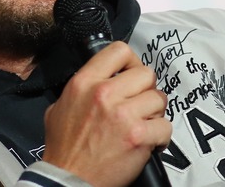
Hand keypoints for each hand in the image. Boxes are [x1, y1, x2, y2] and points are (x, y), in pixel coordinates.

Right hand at [43, 41, 170, 186]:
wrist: (68, 179)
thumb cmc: (64, 148)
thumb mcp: (59, 107)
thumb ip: (81, 87)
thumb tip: (99, 77)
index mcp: (85, 82)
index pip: (119, 50)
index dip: (131, 61)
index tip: (131, 73)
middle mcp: (104, 93)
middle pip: (146, 74)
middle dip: (146, 89)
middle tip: (139, 103)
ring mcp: (123, 115)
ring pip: (159, 98)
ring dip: (154, 112)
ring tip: (143, 123)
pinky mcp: (138, 136)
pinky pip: (165, 126)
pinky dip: (161, 136)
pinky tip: (150, 141)